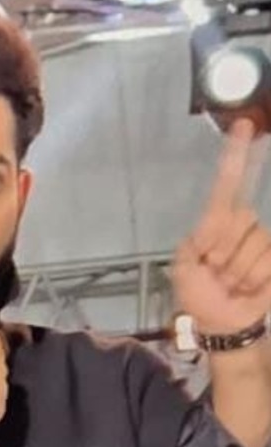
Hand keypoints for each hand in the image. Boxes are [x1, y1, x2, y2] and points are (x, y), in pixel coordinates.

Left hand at [174, 119, 270, 334]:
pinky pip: (267, 261)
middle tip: (214, 269)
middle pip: (238, 217)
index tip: (244, 124)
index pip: (228, 182)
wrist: (220, 322)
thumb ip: (196, 241)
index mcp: (216, 220)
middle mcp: (243, 224)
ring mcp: (263, 241)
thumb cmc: (198, 293)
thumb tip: (216, 227)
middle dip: (221, 248)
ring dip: (235, 270)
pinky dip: (252, 280)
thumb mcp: (184, 265)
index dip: (236, 154)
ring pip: (253, 243)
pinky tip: (246, 288)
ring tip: (229, 282)